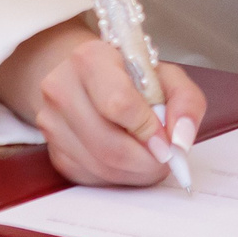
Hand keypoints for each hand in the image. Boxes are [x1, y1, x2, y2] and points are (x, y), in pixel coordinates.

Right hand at [0, 23, 208, 186]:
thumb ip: (186, 101)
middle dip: (147, 162)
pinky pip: (90, 177)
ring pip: (100, 166)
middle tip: (165, 159)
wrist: (85, 77)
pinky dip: (117, 177)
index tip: (166, 139)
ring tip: (151, 160)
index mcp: (90, 58)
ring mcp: (52, 122)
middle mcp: (61, 88)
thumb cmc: (129, 76)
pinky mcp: (53, 150)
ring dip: (135, 173)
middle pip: (109, 146)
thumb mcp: (166, 75)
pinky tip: (128, 162)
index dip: (149, 129)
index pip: (119, 104)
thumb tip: (181, 140)